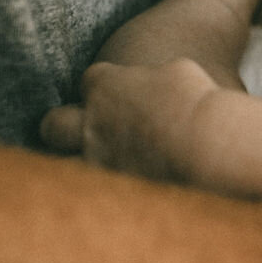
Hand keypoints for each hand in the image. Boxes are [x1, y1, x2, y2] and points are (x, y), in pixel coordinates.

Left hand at [39, 59, 220, 182]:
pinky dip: (105, 189)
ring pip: (62, 164)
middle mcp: (91, 123)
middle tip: (90, 130)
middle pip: (54, 123)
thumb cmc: (199, 101)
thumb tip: (154, 83)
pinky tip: (122, 188)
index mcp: (106, 87)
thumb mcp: (179, 71)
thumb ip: (153, 76)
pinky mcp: (109, 190)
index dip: (104, 87)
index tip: (122, 95)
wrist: (207, 145)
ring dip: (78, 162)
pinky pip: (93, 191)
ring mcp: (96, 159)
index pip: (89, 80)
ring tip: (102, 165)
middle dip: (65, 125)